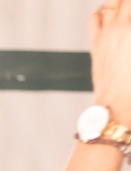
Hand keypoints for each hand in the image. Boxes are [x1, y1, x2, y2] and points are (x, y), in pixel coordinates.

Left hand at [91, 2, 130, 117]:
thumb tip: (130, 26)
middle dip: (129, 3)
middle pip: (125, 0)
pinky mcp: (96, 43)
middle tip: (130, 8)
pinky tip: (113, 13)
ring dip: (121, 2)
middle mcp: (121, 27)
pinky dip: (104, 10)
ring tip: (127, 7)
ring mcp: (106, 33)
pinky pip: (96, 16)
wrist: (119, 106)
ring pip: (111, 2)